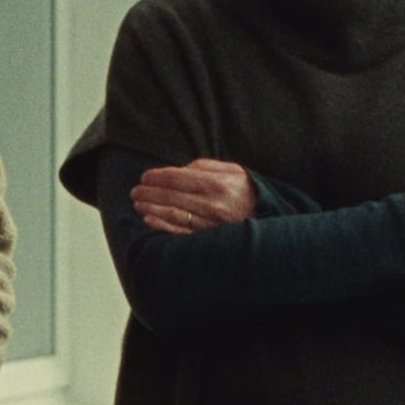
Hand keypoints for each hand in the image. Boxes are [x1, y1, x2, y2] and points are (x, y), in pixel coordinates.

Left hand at [130, 158, 257, 234]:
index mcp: (216, 184)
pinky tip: (148, 219)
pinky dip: (161, 225)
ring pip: (172, 214)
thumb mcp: (234, 170)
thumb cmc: (247, 192)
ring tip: (138, 203)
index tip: (144, 177)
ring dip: (150, 208)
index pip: (177, 178)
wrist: (269, 217)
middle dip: (148, 192)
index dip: (156, 176)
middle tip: (135, 191)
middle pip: (170, 196)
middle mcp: (211, 204)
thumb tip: (181, 168)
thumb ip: (206, 166)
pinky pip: (179, 232)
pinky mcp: (208, 238)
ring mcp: (209, 223)